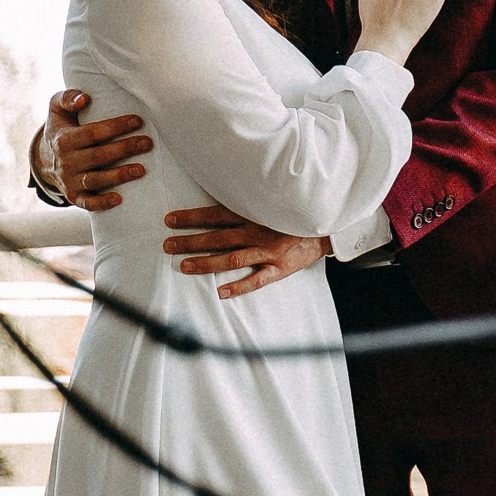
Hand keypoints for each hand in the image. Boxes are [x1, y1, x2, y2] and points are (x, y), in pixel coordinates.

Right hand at [39, 89, 152, 212]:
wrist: (45, 158)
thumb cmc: (61, 127)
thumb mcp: (56, 108)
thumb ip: (67, 98)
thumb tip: (84, 99)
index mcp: (63, 139)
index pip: (93, 133)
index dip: (116, 127)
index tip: (137, 121)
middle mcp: (66, 161)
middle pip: (98, 156)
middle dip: (124, 149)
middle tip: (147, 143)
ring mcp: (69, 181)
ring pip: (96, 179)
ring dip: (119, 175)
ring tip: (141, 169)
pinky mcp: (74, 196)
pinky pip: (88, 203)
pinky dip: (102, 203)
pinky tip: (119, 199)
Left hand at [161, 200, 331, 300]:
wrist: (327, 226)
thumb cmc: (293, 214)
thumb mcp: (269, 203)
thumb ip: (245, 204)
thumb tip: (216, 202)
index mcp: (253, 214)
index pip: (215, 214)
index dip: (192, 217)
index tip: (170, 220)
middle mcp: (257, 231)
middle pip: (218, 237)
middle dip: (191, 241)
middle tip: (168, 245)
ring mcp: (268, 251)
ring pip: (232, 258)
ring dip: (207, 263)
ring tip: (184, 267)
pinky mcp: (280, 268)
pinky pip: (258, 279)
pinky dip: (239, 286)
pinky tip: (221, 293)